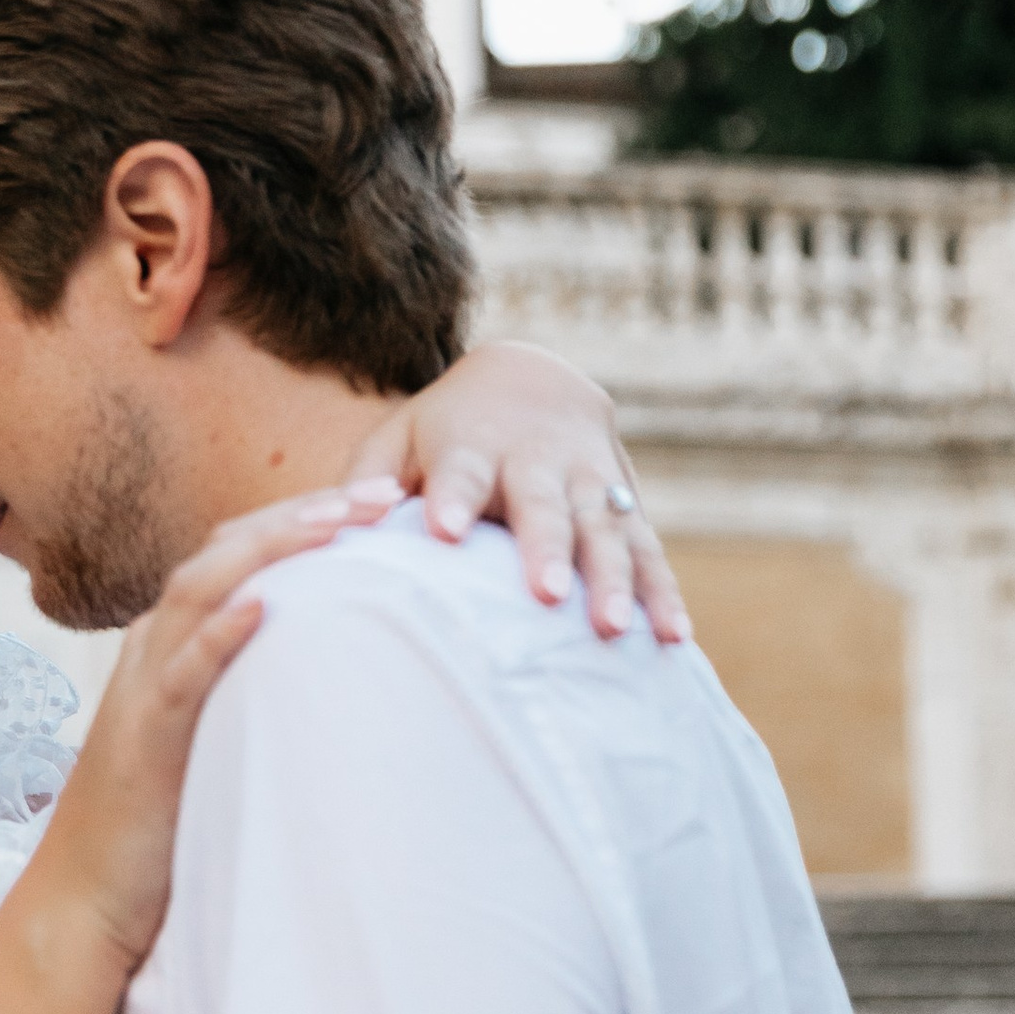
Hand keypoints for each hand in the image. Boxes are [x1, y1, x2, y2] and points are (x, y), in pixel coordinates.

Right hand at [28, 480, 399, 973]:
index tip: (379, 498)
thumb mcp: (216, 741)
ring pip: (200, 590)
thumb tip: (334, 677)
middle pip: (225, 551)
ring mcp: (143, 688)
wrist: (85, 898)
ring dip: (268, 548)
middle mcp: (155, 650)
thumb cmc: (158, 828)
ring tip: (333, 521)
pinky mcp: (142, 738)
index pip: (239, 555)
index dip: (304, 518)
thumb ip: (255, 696)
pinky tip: (261, 605)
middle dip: (301, 513)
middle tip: (381, 491)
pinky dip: (218, 633)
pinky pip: (179, 673)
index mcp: (174, 645)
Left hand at [358, 343, 686, 645]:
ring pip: (604, 529)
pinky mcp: (626, 504)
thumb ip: (366, 482)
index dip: (452, 497)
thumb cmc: (444, 431)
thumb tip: (339, 522)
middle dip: (545, 547)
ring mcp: (588, 480)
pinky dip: (663, 591)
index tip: (443, 530)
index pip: (459, 471)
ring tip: (611, 628)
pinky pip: (649, 548)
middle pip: (542, 504)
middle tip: (545, 592)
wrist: (533, 377)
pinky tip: (675, 636)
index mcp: (470, 442)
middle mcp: (535, 459)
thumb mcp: (397, 439)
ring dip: (612, 578)